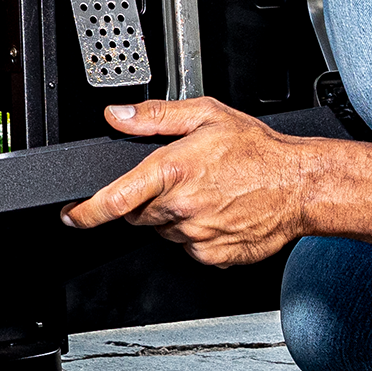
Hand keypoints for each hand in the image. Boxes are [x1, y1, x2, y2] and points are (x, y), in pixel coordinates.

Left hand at [60, 96, 324, 266]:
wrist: (300, 186)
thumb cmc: (258, 149)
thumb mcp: (204, 114)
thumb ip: (154, 116)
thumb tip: (118, 116)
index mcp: (172, 171)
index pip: (115, 199)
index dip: (86, 211)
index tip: (71, 216)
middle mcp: (182, 206)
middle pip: (137, 212)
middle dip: (144, 198)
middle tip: (178, 178)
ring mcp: (198, 235)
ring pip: (162, 229)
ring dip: (171, 214)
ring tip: (204, 191)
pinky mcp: (214, 256)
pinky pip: (188, 247)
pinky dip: (193, 232)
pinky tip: (215, 211)